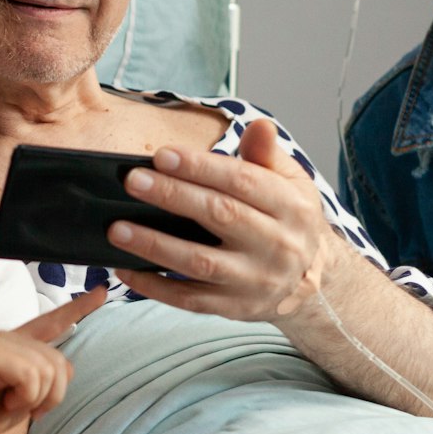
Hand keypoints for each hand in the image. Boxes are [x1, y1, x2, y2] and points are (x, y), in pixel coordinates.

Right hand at [0, 289, 103, 433]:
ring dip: (34, 400)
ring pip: (47, 372)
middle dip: (50, 396)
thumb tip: (67, 366)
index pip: (52, 322)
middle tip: (20, 406)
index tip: (102, 291)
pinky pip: (30, 377)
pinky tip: (2, 401)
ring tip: (8, 402)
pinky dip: (23, 398)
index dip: (79, 308)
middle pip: (60, 363)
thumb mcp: (26, 399)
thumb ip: (46, 378)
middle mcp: (10, 337)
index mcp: (19, 346)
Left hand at [110, 123, 334, 322]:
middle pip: (219, 215)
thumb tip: (258, 125)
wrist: (314, 283)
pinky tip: (126, 270)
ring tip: (118, 229)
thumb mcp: (291, 184)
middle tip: (133, 181)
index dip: (201, 167)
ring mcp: (254, 280)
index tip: (162, 156)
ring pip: (200, 262)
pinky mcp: (234, 307)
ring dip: (155, 245)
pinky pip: (189, 300)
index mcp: (291, 207)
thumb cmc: (290, 222)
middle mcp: (276, 245)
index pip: (242, 181)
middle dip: (173, 196)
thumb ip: (266, 155)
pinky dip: (155, 286)